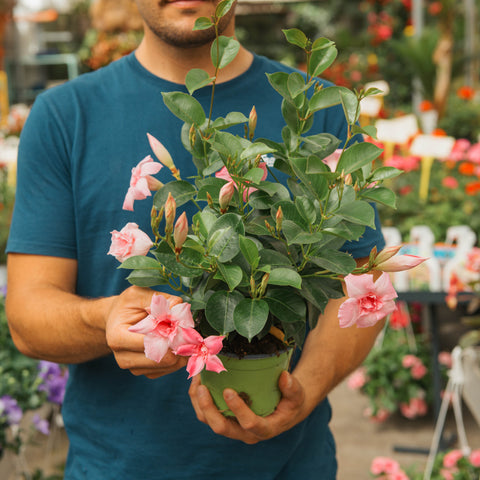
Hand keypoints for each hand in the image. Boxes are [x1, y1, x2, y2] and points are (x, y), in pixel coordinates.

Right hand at [105, 286, 186, 378]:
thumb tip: (179, 306)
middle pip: (160, 359)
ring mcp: (133, 367)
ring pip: (166, 366)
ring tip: (185, 336)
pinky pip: (166, 370)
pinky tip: (179, 344)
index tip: (182, 325)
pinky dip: (177, 358)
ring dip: (180, 353)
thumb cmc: (127, 305)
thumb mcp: (138, 294)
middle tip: (189, 332)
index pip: (149, 343)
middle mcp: (123, 357)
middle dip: (178, 345)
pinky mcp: (143, 371)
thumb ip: (158, 300)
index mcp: (118, 337)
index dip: (170, 335)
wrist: (116, 319)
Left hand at [188, 370, 307, 443]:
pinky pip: (207, 413)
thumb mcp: (297, 395)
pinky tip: (199, 380)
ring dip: (199, 403)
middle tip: (203, 387)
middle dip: (208, 408)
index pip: (249, 424)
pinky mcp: (225, 419)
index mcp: (264, 429)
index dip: (237, 409)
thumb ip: (292, 388)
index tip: (228, 391)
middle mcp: (245, 433)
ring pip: (209, 421)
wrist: (285, 409)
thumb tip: (284, 377)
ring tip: (197, 380)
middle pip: (221, 427)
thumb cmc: (291, 402)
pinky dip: (199, 398)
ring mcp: (233, 427)